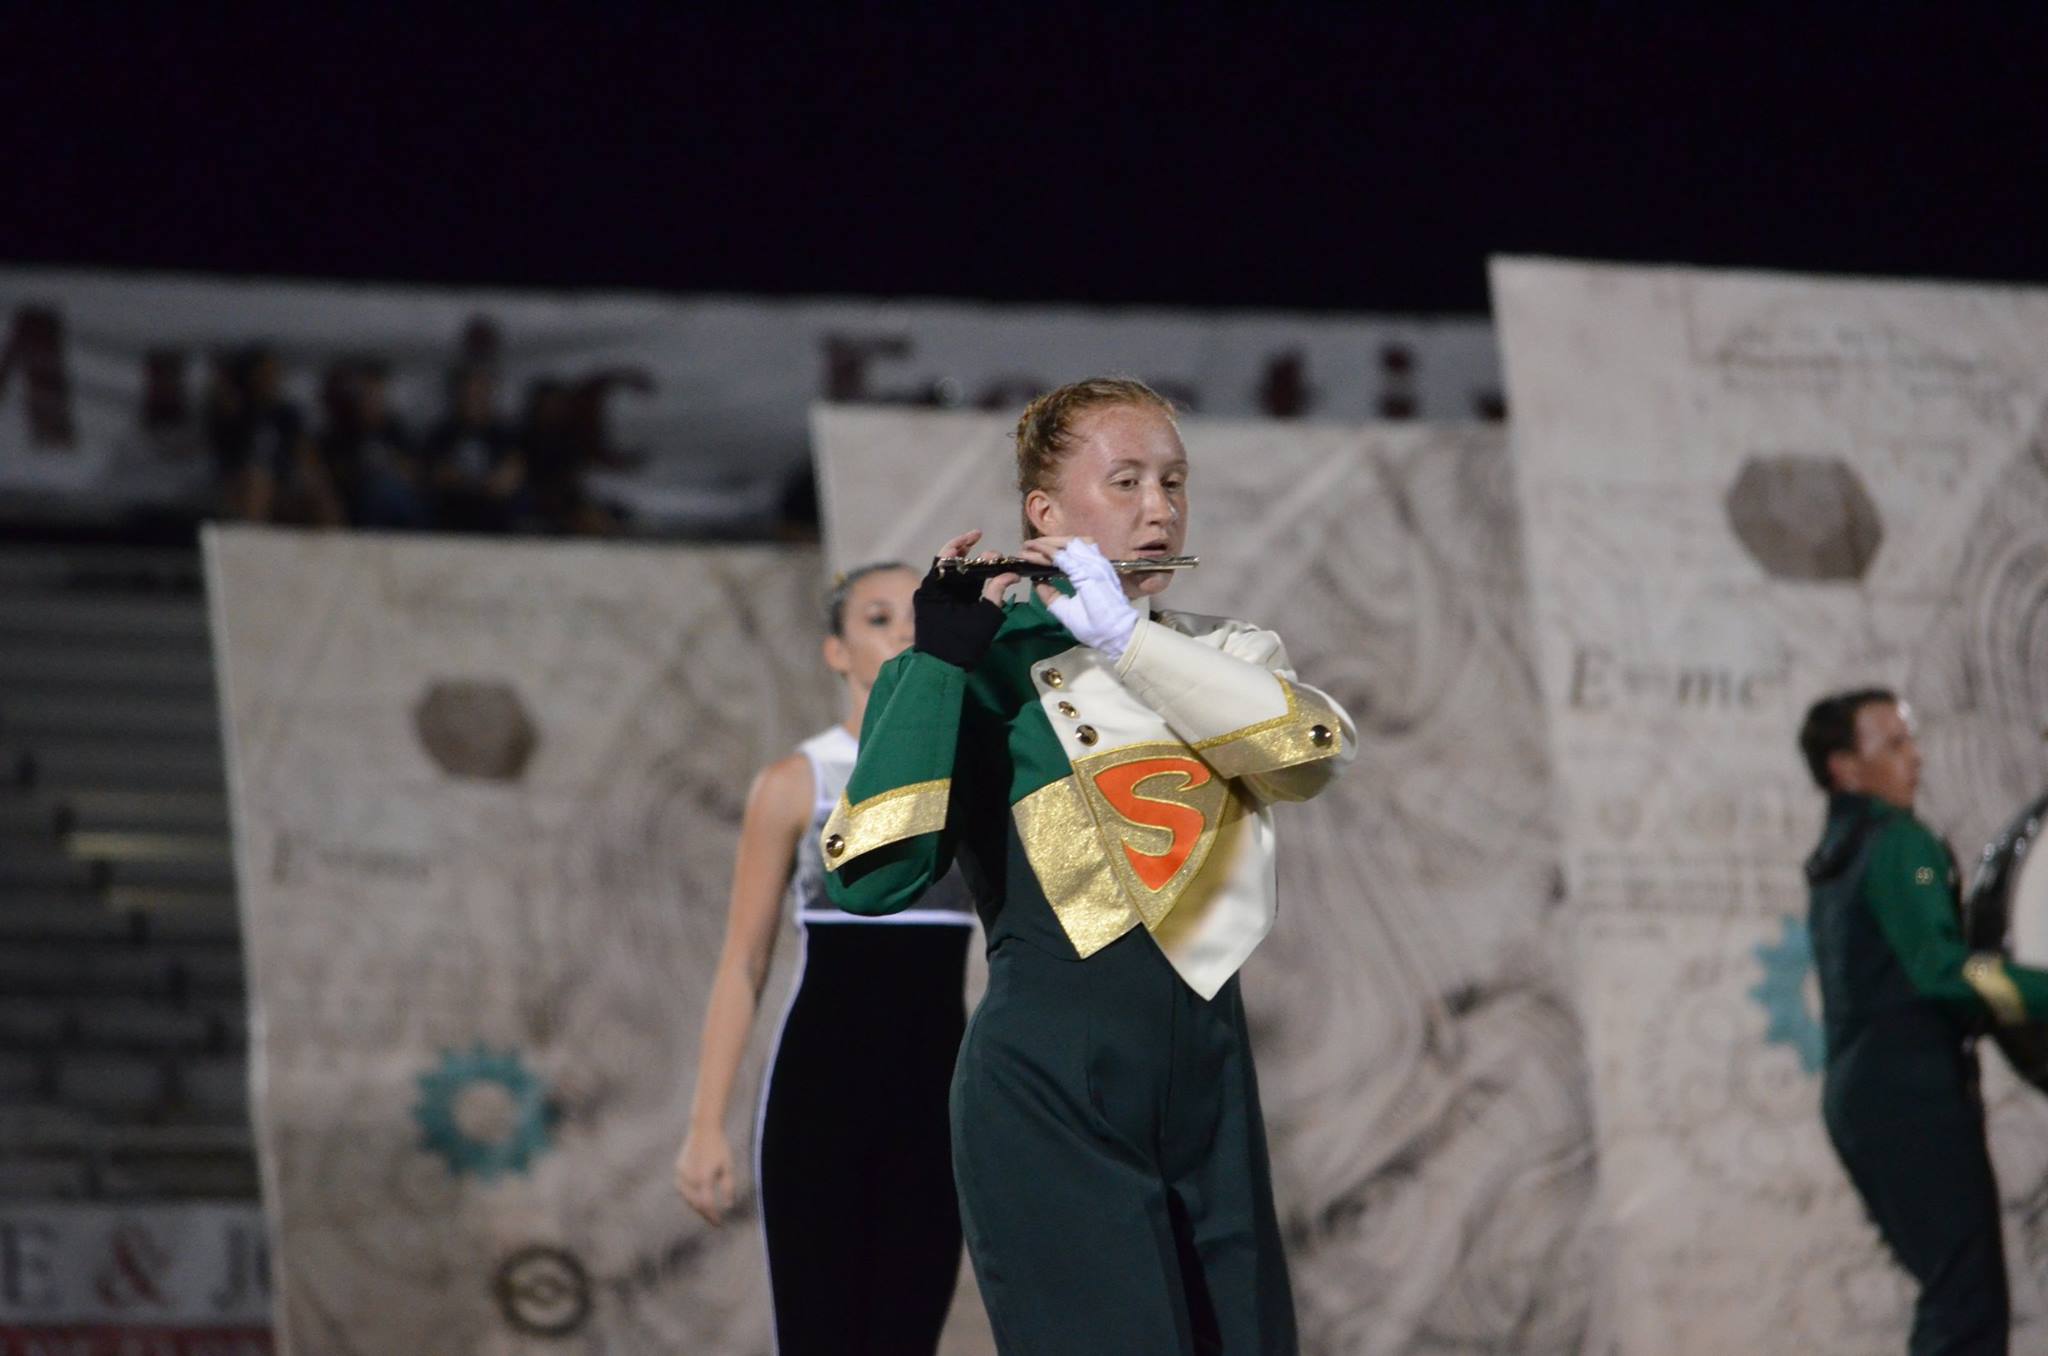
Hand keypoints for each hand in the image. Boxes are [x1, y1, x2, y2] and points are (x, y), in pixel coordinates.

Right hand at [676, 1127, 735, 1225]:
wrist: (704, 1129)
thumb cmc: (720, 1148)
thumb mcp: (728, 1167)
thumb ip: (728, 1187)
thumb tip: (728, 1206)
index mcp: (704, 1177)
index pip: (707, 1204)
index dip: (713, 1216)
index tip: (719, 1224)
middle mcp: (691, 1177)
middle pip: (696, 1203)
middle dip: (705, 1213)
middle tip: (714, 1220)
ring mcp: (682, 1173)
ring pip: (687, 1197)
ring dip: (696, 1205)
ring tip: (706, 1211)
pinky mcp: (678, 1168)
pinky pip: (683, 1187)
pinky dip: (690, 1194)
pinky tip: (697, 1197)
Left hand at [915, 529, 1011, 668]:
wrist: (940, 672)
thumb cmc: (960, 645)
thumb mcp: (984, 618)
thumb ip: (997, 592)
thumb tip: (1011, 574)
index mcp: (933, 588)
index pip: (946, 556)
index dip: (962, 542)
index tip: (979, 536)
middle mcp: (929, 591)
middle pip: (950, 564)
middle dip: (971, 555)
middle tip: (990, 551)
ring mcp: (933, 601)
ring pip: (953, 577)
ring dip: (972, 570)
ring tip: (993, 564)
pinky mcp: (939, 610)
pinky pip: (953, 590)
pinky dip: (968, 584)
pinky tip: (985, 580)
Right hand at [1034, 538, 1139, 659]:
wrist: (1122, 633)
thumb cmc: (1095, 628)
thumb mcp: (1068, 616)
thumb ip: (1051, 597)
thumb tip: (1037, 582)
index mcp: (1086, 576)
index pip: (1059, 556)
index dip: (1040, 552)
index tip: (1024, 551)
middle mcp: (1096, 565)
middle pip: (1069, 543)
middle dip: (1047, 542)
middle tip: (1029, 545)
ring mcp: (1103, 563)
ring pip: (1080, 542)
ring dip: (1060, 541)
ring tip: (1044, 546)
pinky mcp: (1106, 566)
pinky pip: (1089, 547)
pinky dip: (1073, 545)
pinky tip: (1063, 550)